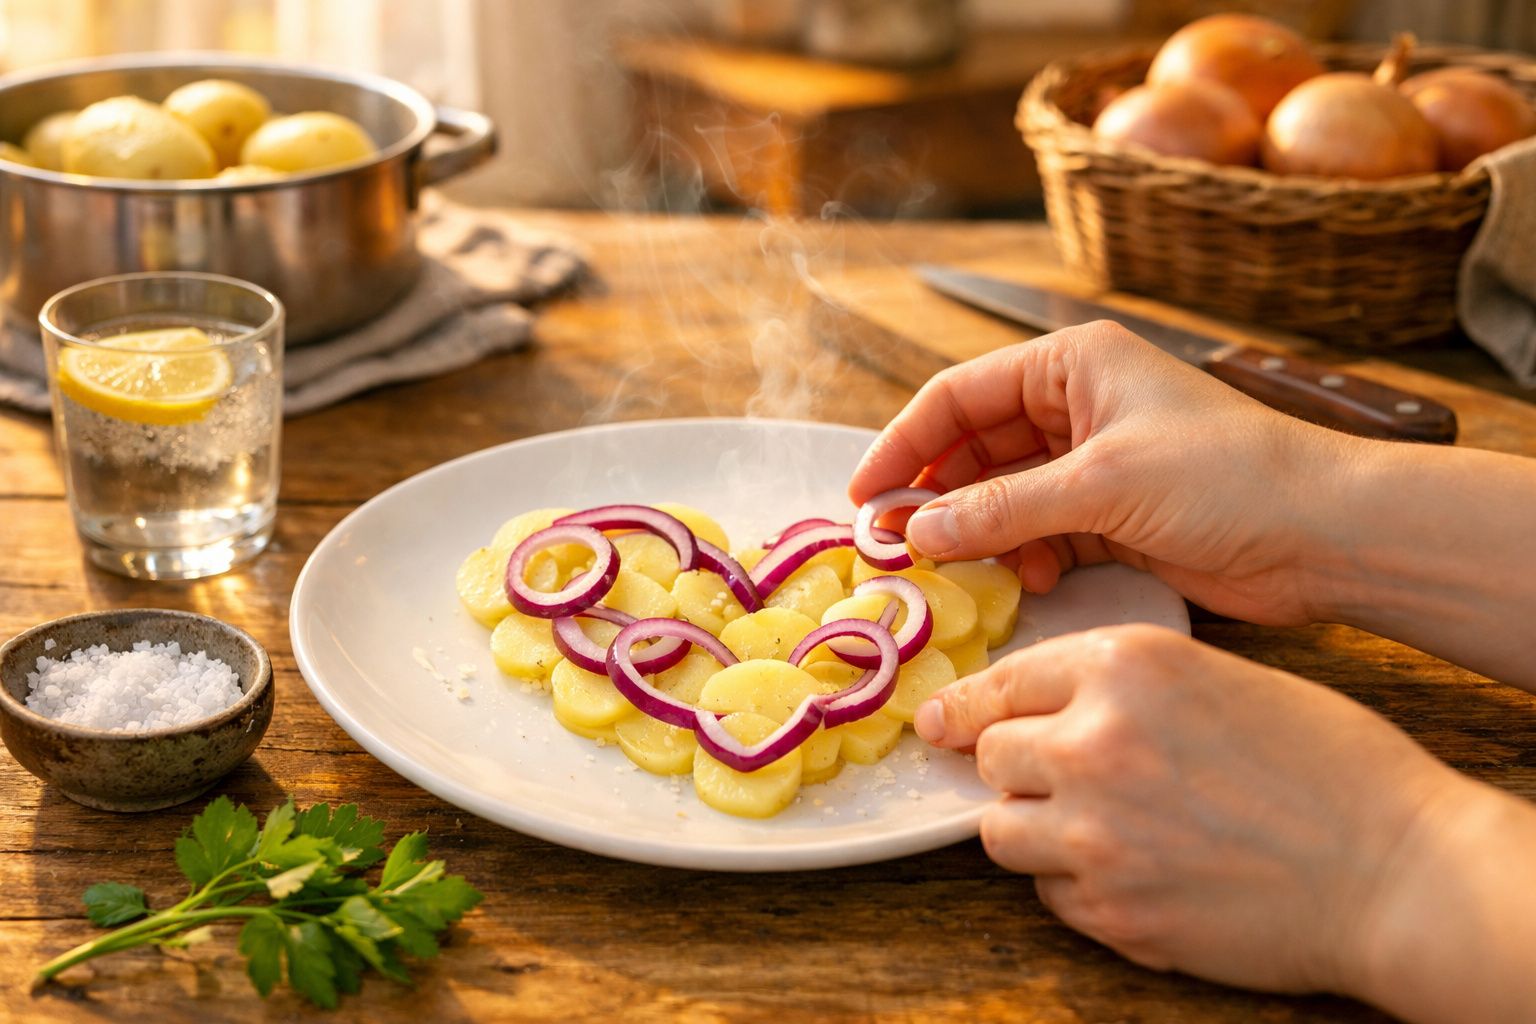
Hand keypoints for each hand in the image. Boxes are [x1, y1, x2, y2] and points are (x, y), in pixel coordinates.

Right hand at [848, 322, 1362, 625]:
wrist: (1324, 536)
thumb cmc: (1226, 478)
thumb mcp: (1100, 486)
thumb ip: (1000, 508)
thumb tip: (915, 531)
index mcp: (1074, 364)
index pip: (959, 395)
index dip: (904, 443)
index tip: (864, 497)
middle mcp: (1077, 405)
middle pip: (973, 448)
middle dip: (935, 496)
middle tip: (895, 545)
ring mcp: (1093, 463)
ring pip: (1001, 496)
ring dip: (976, 533)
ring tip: (954, 569)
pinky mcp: (1110, 516)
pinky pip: (1036, 532)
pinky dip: (1020, 556)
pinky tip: (1021, 580)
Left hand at [917, 624, 1467, 995]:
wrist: (1394, 868)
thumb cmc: (1327, 764)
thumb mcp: (1219, 679)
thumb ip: (1124, 687)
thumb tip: (1051, 709)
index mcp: (1124, 669)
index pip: (1001, 682)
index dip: (967, 704)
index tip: (941, 720)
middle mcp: (1091, 745)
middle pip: (990, 756)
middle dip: (1013, 766)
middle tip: (1053, 777)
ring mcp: (1094, 836)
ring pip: (1001, 831)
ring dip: (1033, 828)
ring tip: (1096, 827)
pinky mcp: (1111, 912)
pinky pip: (1050, 893)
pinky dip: (1074, 884)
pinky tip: (1134, 871)